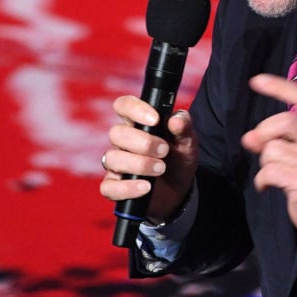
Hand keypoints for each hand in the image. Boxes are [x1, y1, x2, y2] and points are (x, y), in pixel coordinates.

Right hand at [99, 95, 197, 222]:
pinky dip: (127, 188)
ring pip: (112, 158)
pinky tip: (146, 187)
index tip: (155, 120)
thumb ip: (184, 128)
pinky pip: (109, 187)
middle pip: (116, 133)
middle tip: (164, 150)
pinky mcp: (114, 187)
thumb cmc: (178, 160)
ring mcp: (116, 165)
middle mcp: (123, 142)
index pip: (123, 106)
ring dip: (139, 164)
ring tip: (160, 169)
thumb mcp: (187, 143)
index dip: (135, 109)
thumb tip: (176, 120)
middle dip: (143, 143)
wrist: (179, 190)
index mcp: (137, 124)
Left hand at [241, 73, 296, 232]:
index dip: (279, 86)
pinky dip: (262, 180)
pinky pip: (269, 172)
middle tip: (261, 147)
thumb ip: (277, 137)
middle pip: (284, 121)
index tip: (256, 81)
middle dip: (264, 132)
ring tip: (276, 173)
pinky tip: (268, 186)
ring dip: (265, 163)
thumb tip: (249, 137)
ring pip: (272, 150)